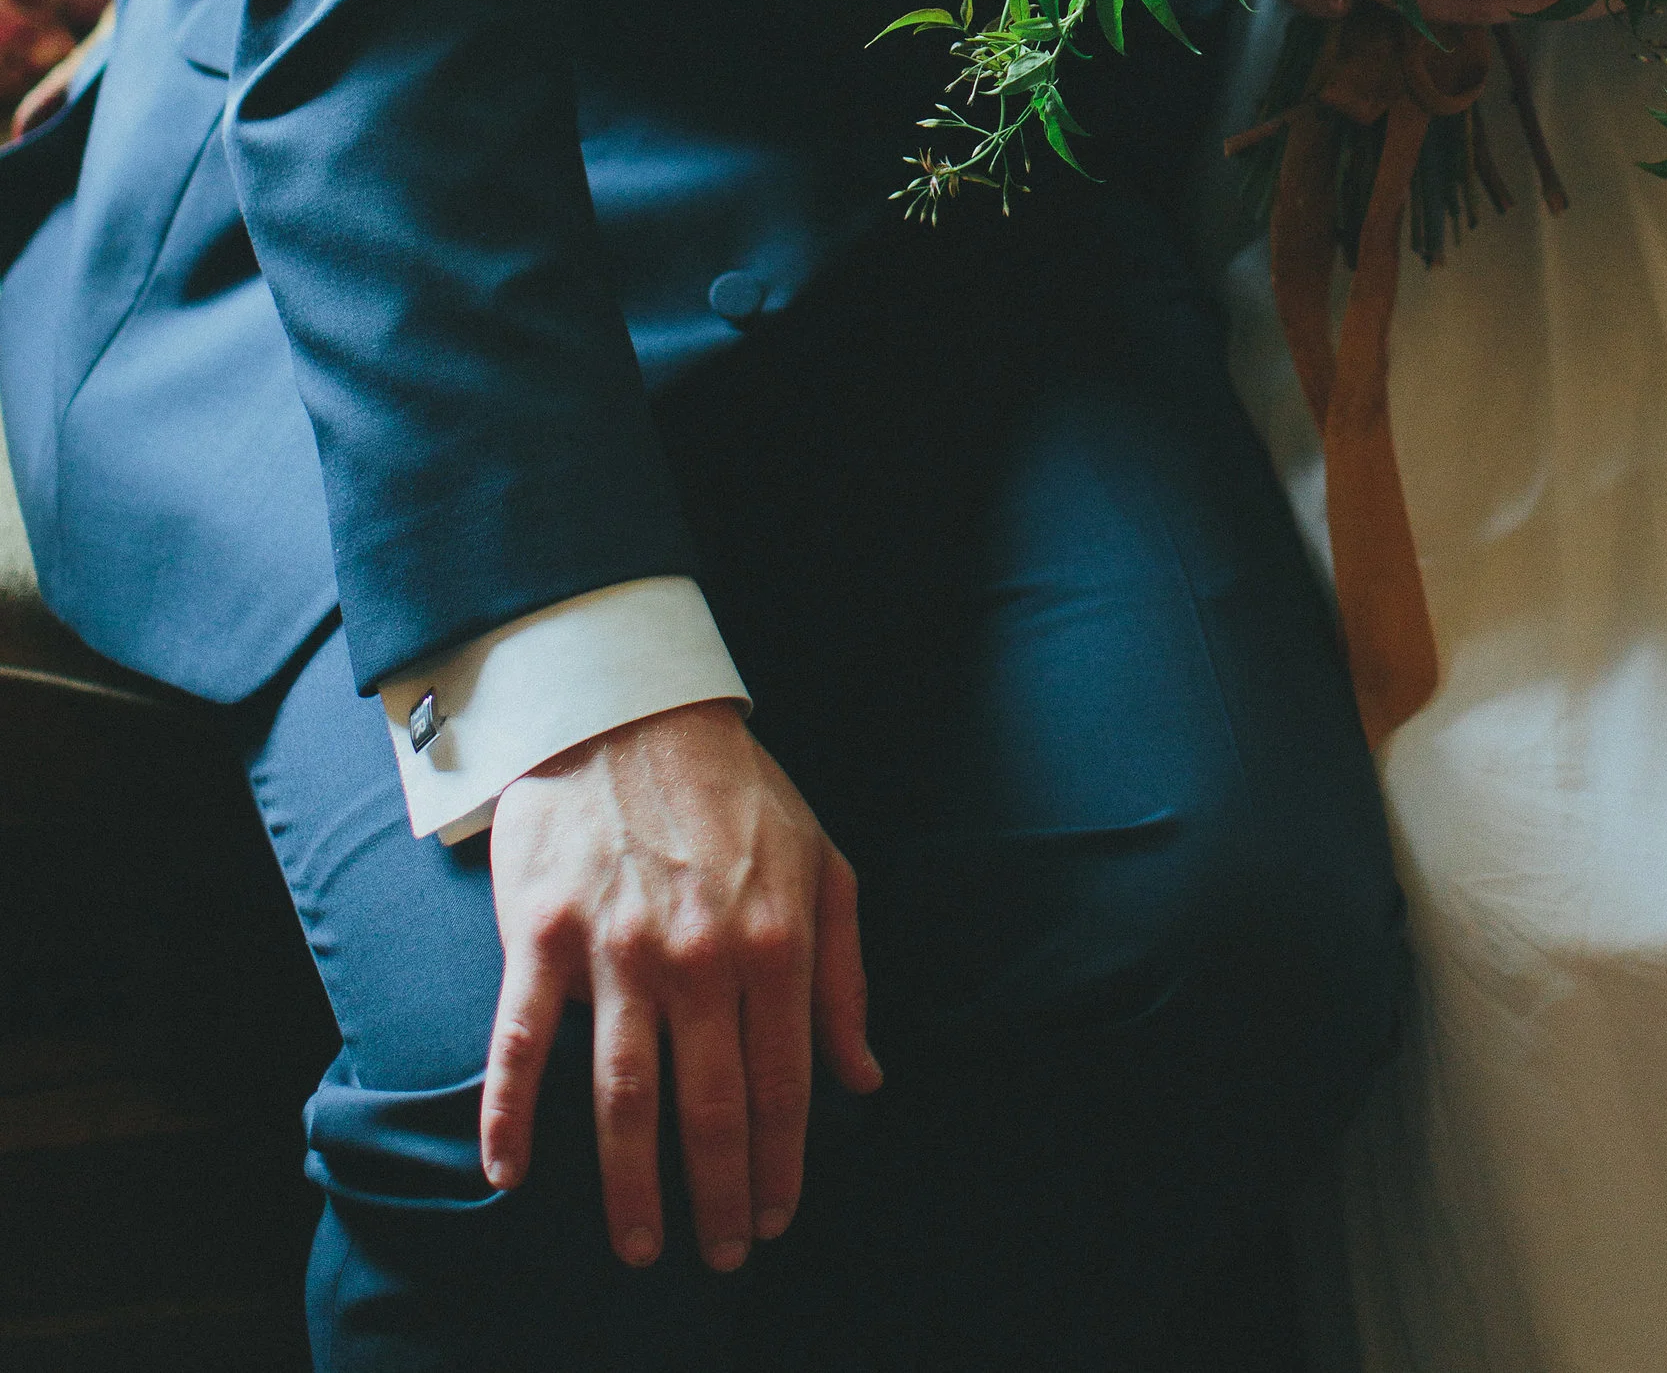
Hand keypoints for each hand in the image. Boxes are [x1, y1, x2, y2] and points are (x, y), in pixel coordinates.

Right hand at [481, 699, 881, 1274]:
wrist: (627, 706)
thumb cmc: (734, 790)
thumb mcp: (821, 861)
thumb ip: (843, 975)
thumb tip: (861, 1078)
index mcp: (774, 938)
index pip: (782, 1084)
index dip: (780, 1164)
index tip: (774, 1218)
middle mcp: (698, 955)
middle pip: (708, 1108)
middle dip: (717, 1197)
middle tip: (718, 1256)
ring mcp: (615, 949)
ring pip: (621, 1098)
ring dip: (629, 1186)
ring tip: (641, 1246)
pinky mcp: (542, 935)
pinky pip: (519, 1045)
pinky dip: (510, 1117)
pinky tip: (510, 1177)